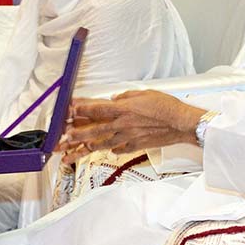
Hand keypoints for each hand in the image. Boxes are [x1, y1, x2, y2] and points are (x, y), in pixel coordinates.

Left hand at [60, 90, 204, 162]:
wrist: (181, 123)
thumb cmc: (166, 107)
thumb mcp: (144, 93)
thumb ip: (126, 96)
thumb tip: (115, 99)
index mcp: (123, 109)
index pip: (96, 109)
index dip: (80, 110)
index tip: (69, 110)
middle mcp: (122, 125)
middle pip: (94, 131)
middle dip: (76, 135)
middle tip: (63, 138)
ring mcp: (128, 138)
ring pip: (102, 144)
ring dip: (87, 147)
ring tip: (74, 151)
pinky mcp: (135, 146)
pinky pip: (119, 150)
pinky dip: (111, 150)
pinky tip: (107, 151)